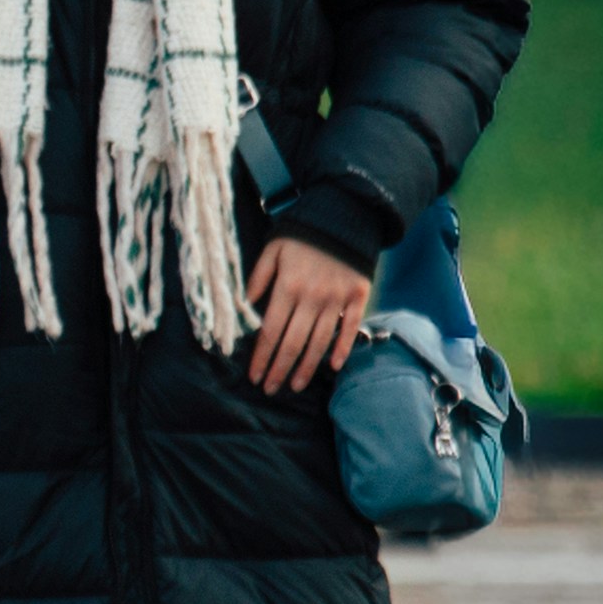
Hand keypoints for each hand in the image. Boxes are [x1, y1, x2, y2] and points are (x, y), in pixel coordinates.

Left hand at [240, 234, 371, 397]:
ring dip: (307, 368)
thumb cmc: (302, 233)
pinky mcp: (357, 297)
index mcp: (287, 287)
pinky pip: (350, 328)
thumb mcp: (272, 249)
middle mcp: (312, 297)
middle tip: (270, 389)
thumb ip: (258, 278)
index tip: (254, 376)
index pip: (271, 331)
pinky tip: (333, 367)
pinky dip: (342, 349)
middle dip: (280, 370)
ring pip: (319, 342)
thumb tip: (246, 306)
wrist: (345, 214)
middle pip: (293, 343)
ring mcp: (336, 299)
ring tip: (296, 385)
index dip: (261, 357)